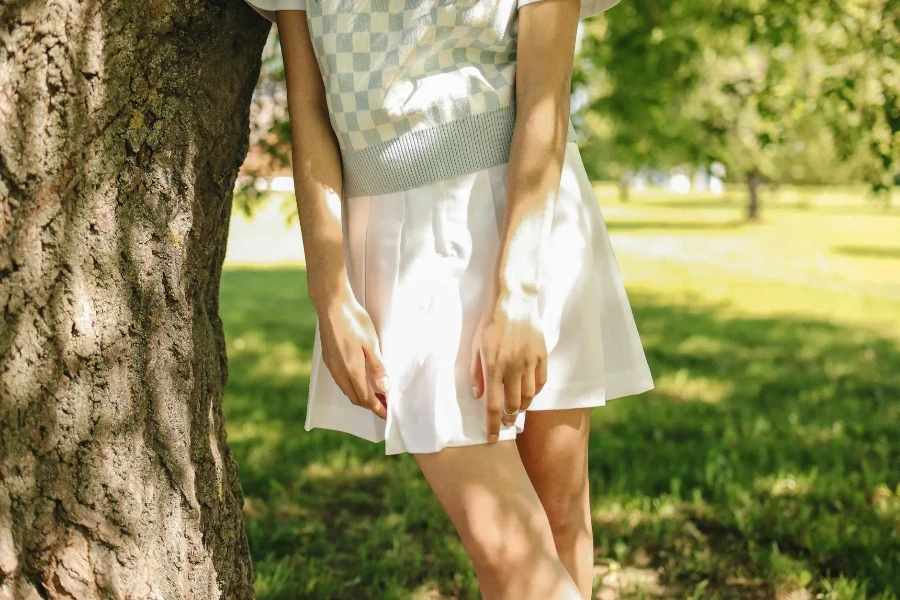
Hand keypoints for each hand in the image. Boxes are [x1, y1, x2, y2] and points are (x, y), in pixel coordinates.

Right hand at [316, 281, 390, 419]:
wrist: (331, 304)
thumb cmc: (354, 320)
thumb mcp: (371, 342)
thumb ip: (377, 366)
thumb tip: (385, 388)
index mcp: (352, 369)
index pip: (366, 398)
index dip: (378, 408)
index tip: (388, 414)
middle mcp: (339, 372)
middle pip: (355, 398)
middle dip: (371, 405)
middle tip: (386, 404)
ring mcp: (331, 366)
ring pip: (347, 390)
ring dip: (361, 396)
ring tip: (376, 394)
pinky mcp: (328, 358)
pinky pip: (340, 381)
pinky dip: (352, 387)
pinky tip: (360, 379)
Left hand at [470, 289, 547, 441]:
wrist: (515, 302)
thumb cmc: (491, 324)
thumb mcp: (475, 346)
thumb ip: (476, 372)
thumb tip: (477, 396)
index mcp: (493, 367)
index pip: (492, 405)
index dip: (492, 426)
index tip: (492, 439)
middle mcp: (512, 368)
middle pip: (514, 405)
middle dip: (509, 419)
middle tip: (506, 422)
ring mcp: (529, 362)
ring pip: (529, 396)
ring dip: (522, 407)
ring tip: (517, 409)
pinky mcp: (541, 356)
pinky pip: (540, 382)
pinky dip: (534, 392)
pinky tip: (529, 393)